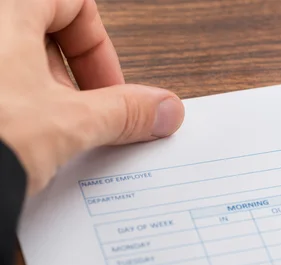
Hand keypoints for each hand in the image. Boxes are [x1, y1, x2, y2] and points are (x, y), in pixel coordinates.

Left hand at [0, 0, 184, 194]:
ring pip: (7, 54)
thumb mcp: (66, 123)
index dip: (100, 51)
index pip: (74, 2)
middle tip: (77, 118)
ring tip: (38, 135)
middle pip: (38, 28)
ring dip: (34, 92)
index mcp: (5, 5)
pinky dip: (5, 103)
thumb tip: (165, 110)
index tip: (108, 93)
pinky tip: (7, 136)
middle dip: (68, 77)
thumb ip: (124, 112)